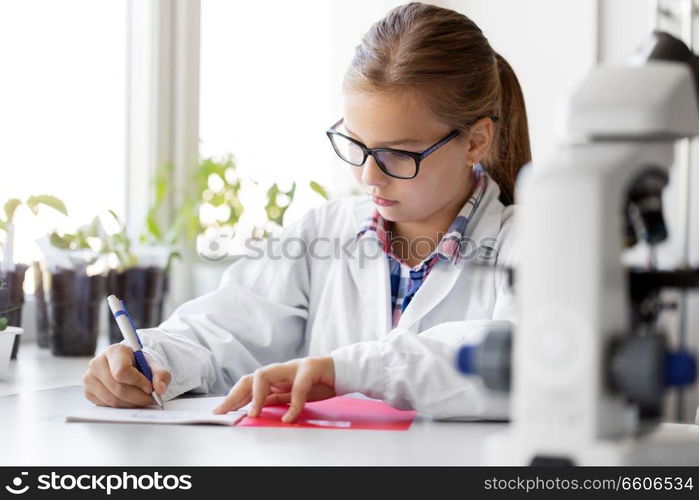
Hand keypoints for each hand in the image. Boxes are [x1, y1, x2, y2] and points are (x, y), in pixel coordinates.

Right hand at [83, 343, 171, 407]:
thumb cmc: (139, 365)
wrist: (126, 367)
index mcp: (114, 351)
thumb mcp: (153, 366)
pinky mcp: (88, 392)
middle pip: (118, 388)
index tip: (150, 388)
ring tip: (142, 400)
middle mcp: (97, 363)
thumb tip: (160, 389)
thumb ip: (161, 375)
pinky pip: (106, 405)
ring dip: (131, 404)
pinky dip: (121, 407)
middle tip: (151, 400)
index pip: (122, 371)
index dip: (138, 382)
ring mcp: (89, 378)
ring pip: (112, 400)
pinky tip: (130, 401)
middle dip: (138, 397)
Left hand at [212, 356, 335, 421]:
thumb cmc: (317, 382)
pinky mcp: (309, 369)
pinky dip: (293, 404)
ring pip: (266, 376)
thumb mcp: (292, 395)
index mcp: (276, 376)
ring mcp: (293, 367)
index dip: (233, 396)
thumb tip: (254, 409)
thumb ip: (275, 399)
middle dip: (236, 394)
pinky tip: (289, 418)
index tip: (220, 411)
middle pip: (251, 378)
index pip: (248, 383)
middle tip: (225, 411)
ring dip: (257, 396)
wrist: (341, 371)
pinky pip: (298, 388)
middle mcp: (281, 369)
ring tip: (252, 413)